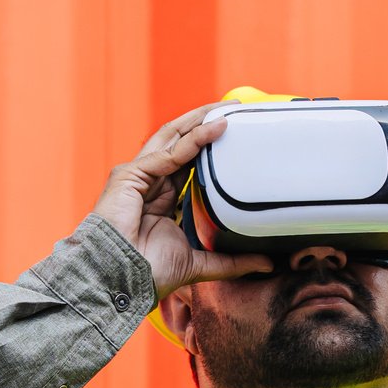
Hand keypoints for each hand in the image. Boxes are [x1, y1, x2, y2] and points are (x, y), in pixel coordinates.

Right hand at [92, 104, 274, 300]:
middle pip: (179, 141)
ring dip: (199, 121)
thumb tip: (267, 264)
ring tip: (227, 109)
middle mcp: (149, 181)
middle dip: (204, 122)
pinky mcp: (130, 174)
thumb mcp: (200, 263)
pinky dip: (194, 139)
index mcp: (161, 197)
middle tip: (233, 109)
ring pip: (173, 138)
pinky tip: (216, 128)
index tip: (235, 135)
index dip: (209, 146)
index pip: (188, 161)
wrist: (120, 279)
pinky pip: (169, 152)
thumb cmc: (148, 272)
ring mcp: (138, 175)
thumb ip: (231, 260)